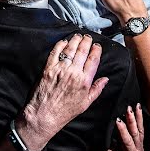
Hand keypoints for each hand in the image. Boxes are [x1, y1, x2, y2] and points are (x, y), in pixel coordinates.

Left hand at [15, 34, 108, 150]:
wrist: (44, 115)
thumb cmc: (65, 111)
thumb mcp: (85, 103)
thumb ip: (96, 89)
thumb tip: (105, 79)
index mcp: (84, 81)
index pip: (93, 60)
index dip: (96, 50)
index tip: (97, 46)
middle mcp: (73, 73)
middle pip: (82, 51)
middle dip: (86, 42)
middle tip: (88, 37)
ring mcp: (60, 69)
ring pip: (69, 49)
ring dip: (74, 40)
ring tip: (78, 36)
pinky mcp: (48, 68)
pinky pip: (55, 52)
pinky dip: (60, 45)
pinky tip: (64, 42)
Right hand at [105, 104, 146, 150]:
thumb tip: (108, 147)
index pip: (128, 143)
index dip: (123, 132)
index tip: (118, 121)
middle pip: (136, 134)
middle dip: (132, 120)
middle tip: (128, 109)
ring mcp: (141, 147)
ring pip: (140, 130)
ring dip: (138, 117)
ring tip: (136, 106)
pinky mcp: (140, 143)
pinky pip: (141, 130)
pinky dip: (140, 120)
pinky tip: (139, 110)